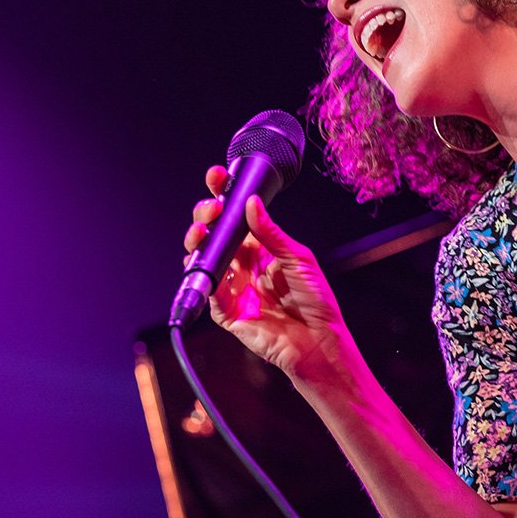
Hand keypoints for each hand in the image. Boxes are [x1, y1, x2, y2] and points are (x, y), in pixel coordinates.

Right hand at [183, 164, 349, 382]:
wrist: (319, 340)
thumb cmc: (316, 300)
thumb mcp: (298, 258)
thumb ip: (271, 233)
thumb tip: (251, 202)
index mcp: (260, 248)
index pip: (235, 218)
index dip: (223, 196)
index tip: (217, 177)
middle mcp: (243, 265)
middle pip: (214, 234)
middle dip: (206, 216)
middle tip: (211, 209)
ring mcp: (233, 287)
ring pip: (204, 259)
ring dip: (198, 242)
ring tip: (202, 232)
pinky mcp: (227, 312)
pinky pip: (209, 292)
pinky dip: (205, 278)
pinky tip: (207, 264)